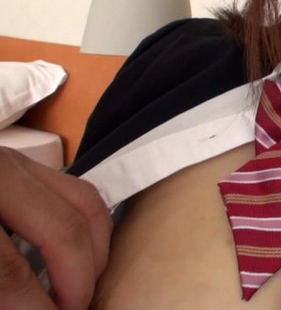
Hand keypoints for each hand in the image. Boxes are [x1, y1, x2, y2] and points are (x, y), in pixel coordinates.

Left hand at [0, 147, 111, 309]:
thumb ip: (2, 285)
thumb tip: (39, 308)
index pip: (12, 270)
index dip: (39, 308)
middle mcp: (0, 173)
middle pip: (65, 229)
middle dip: (79, 281)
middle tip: (74, 309)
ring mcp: (15, 161)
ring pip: (85, 203)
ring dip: (94, 253)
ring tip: (80, 286)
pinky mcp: (23, 164)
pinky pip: (76, 192)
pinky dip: (85, 228)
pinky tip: (71, 258)